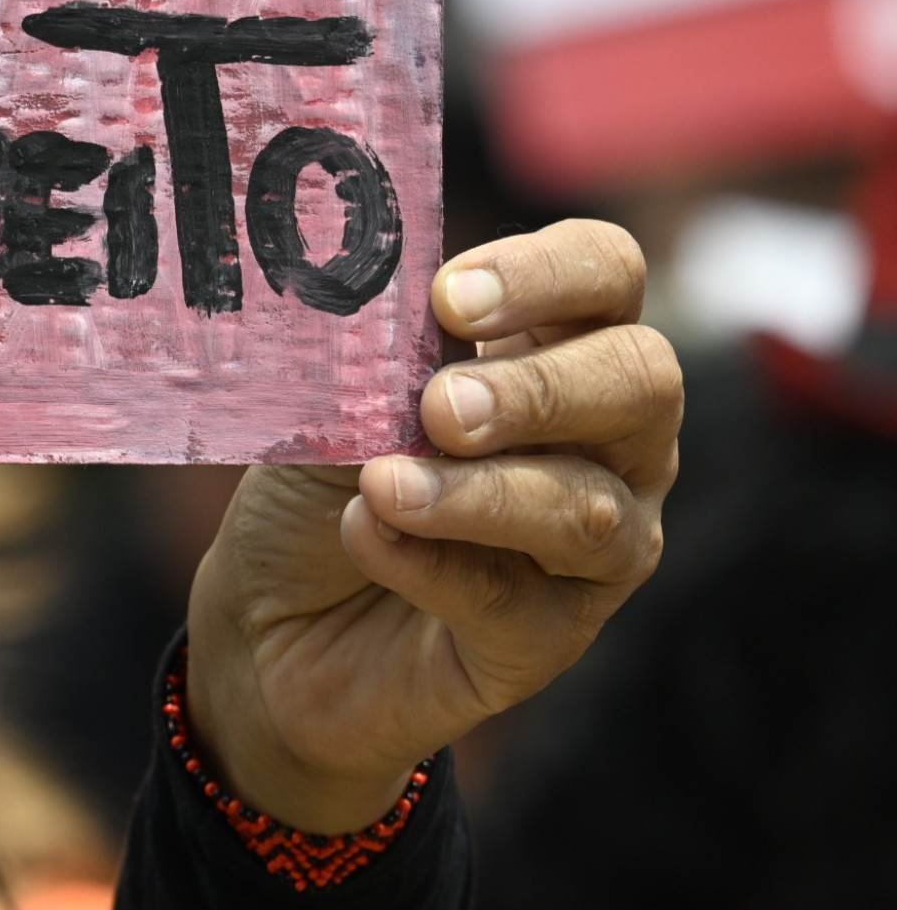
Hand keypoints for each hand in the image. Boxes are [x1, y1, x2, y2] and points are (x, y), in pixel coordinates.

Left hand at [186, 220, 679, 832]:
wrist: (267, 622)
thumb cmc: (315, 486)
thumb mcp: (328, 406)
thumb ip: (373, 364)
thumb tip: (384, 326)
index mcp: (556, 346)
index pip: (606, 273)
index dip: (546, 273)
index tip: (449, 298)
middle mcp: (609, 441)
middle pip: (642, 381)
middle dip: (538, 389)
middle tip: (440, 407)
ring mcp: (596, 545)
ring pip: (586, 506)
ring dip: (478, 491)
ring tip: (382, 486)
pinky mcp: (548, 637)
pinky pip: (513, 600)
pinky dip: (430, 564)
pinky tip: (364, 538)